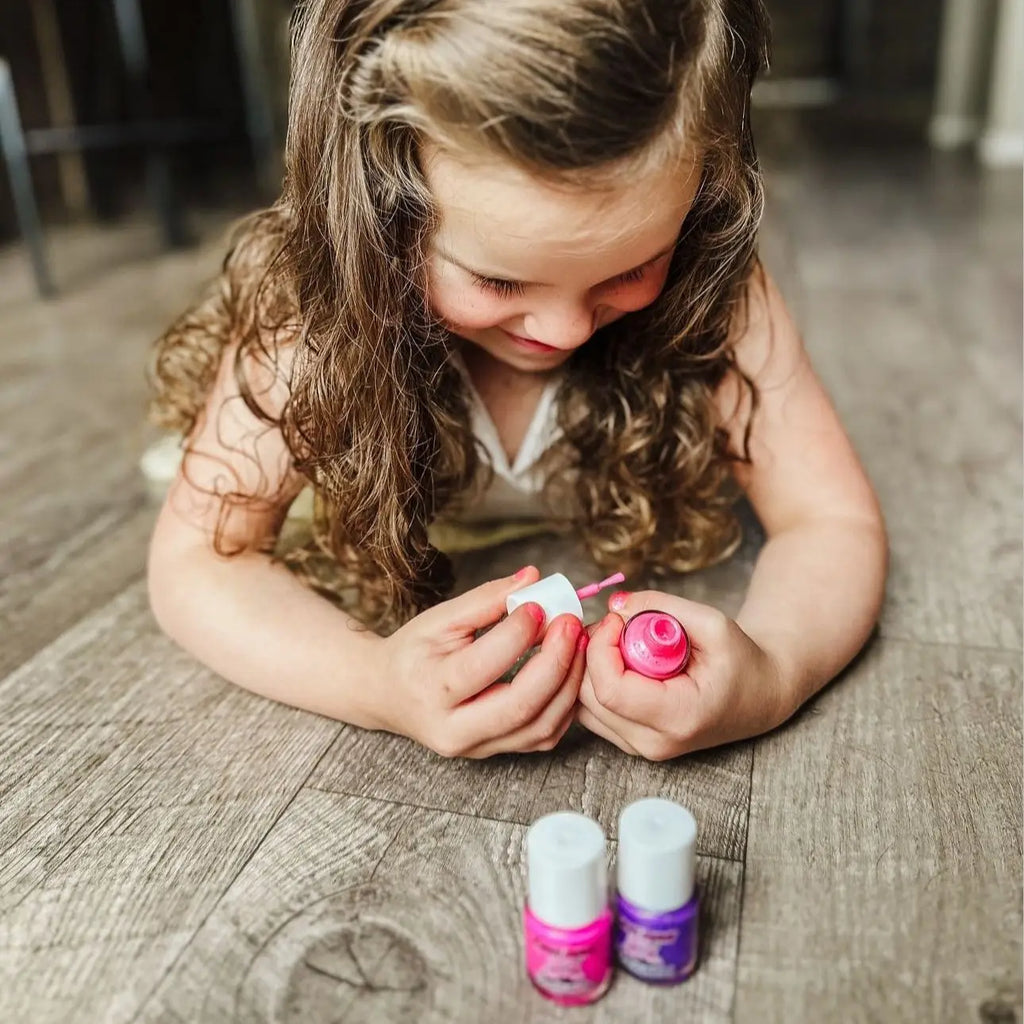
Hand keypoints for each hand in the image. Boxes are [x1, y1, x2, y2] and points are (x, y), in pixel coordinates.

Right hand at [380, 566, 587, 757]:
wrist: (389, 695)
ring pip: (540, 727)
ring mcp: (476, 748)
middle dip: (557, 662)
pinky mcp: (495, 753)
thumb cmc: (415, 652)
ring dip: (569, 683)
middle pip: (520, 705)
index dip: (519, 633)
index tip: (539, 603)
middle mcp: (453, 729)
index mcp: (432, 689)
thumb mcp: (441, 619)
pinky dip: (564, 704)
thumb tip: (533, 577)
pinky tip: (569, 671)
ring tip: (578, 644)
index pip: (484, 664)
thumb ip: (487, 599)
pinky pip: (543, 736)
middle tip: (571, 624)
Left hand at [577, 590, 785, 759]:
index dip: (602, 648)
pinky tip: (619, 660)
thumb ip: (662, 606)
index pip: (610, 689)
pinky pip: (591, 711)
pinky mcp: (630, 742)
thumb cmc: (740, 661)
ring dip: (591, 666)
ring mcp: (640, 748)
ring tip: (621, 641)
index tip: (619, 619)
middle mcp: (654, 743)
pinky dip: (594, 681)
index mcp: (679, 718)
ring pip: (583, 705)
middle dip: (593, 652)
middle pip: (589, 697)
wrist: (758, 696)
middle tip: (618, 624)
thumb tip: (615, 604)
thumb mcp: (713, 623)